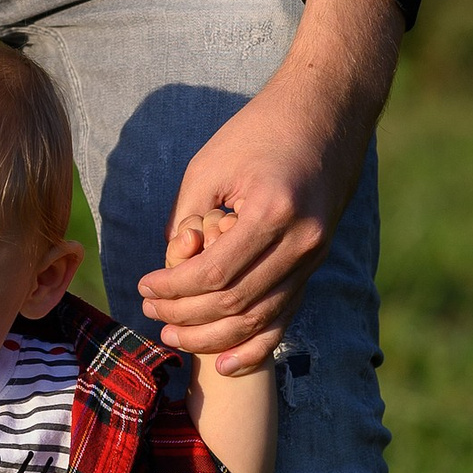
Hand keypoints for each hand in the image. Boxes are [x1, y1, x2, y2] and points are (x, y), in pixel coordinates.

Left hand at [137, 0, 402, 373]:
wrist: (327, 109)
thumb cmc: (260, 128)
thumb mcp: (210, 166)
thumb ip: (187, 220)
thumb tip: (167, 270)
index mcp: (272, 212)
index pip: (214, 274)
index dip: (173, 290)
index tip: (145, 287)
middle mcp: (302, 240)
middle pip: (236, 303)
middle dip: (187, 317)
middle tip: (152, 316)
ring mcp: (315, 254)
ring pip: (261, 318)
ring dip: (215, 337)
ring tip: (175, 337)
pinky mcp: (317, 260)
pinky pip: (287, 314)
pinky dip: (256, 344)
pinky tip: (226, 363)